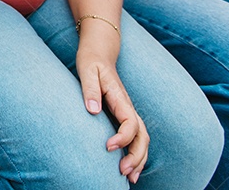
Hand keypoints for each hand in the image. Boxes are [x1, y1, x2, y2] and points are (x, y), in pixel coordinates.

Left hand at [76, 36, 148, 182]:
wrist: (99, 51)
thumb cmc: (91, 60)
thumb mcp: (86, 70)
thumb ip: (90, 89)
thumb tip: (92, 110)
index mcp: (120, 97)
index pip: (130, 122)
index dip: (122, 137)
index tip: (107, 147)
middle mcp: (128, 107)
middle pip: (142, 135)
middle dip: (136, 156)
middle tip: (123, 172)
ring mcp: (127, 112)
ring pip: (142, 139)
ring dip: (139, 159)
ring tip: (129, 178)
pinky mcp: (123, 116)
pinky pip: (135, 137)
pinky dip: (135, 153)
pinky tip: (128, 167)